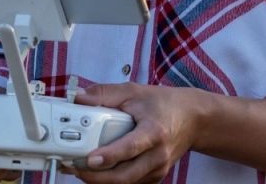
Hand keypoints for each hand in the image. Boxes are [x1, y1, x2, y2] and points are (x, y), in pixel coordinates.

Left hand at [61, 83, 204, 183]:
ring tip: (78, 167)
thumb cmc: (165, 104)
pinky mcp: (155, 176)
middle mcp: (158, 154)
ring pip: (123, 183)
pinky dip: (111, 180)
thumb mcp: (136, 92)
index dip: (109, 155)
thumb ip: (105, 94)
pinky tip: (98, 169)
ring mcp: (157, 168)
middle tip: (72, 166)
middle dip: (94, 175)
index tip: (90, 158)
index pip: (131, 148)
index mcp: (155, 131)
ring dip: (98, 179)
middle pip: (123, 175)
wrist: (193, 118)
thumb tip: (78, 98)